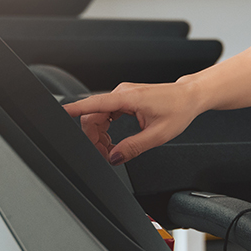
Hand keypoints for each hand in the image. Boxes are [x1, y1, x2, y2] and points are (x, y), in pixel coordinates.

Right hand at [62, 80, 201, 164]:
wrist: (191, 96)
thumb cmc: (179, 109)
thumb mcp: (158, 135)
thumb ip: (134, 147)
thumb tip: (114, 157)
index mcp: (128, 98)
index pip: (94, 103)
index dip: (74, 109)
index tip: (60, 113)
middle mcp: (122, 93)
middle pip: (93, 115)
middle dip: (92, 137)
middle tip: (104, 155)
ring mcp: (123, 95)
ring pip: (99, 116)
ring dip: (99, 135)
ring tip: (111, 150)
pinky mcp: (126, 99)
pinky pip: (107, 113)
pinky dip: (106, 128)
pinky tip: (113, 140)